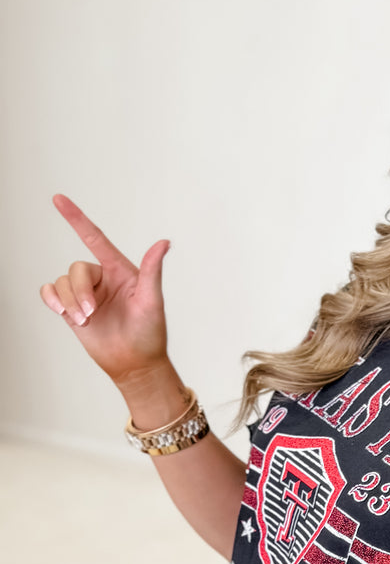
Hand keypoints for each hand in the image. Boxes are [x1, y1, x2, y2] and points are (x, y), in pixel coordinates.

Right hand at [39, 194, 170, 389]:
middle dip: (80, 291)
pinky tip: (61, 311)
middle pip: (77, 268)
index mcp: (120, 270)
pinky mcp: (72, 308)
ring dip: (70, 301)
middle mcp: (102, 278)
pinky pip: (51, 291)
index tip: (58, 198)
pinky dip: (52, 299)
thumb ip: (152, 270)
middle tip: (91, 314)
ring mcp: (86, 293)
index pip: (95, 238)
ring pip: (63, 282)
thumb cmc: (150, 333)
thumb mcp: (152, 301)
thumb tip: (164, 243)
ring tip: (85, 321)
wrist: (135, 364)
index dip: (76, 218)